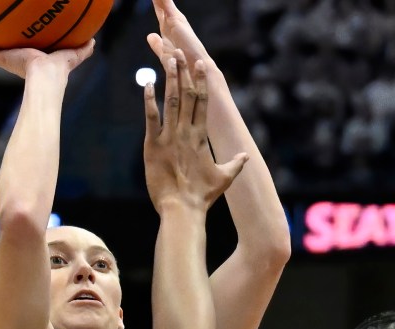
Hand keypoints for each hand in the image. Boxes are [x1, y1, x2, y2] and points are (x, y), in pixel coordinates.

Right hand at [0, 33, 95, 78]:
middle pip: (6, 51)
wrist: (46, 77)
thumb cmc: (60, 70)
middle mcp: (19, 61)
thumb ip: (82, 50)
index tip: (19, 37)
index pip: (26, 52)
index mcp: (33, 60)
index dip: (22, 46)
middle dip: (0, 43)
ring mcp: (9, 61)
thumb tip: (93, 41)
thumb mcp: (73, 55)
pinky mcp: (2, 59)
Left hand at [142, 42, 248, 212]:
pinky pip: (151, 118)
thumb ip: (235, 164)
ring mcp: (169, 137)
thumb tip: (246, 155)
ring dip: (170, 79)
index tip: (201, 65)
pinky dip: (150, 100)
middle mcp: (187, 132)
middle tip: (181, 52)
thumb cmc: (202, 197)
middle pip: (187, 95)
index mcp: (202, 137)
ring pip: (171, 101)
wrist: (182, 210)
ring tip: (168, 59)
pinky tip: (148, 84)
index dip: (201, 82)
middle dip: (184, 72)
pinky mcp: (153, 146)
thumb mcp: (224, 179)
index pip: (203, 103)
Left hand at [148, 0, 214, 71]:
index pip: (159, 9)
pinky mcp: (176, 20)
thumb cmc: (181, 64)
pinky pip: (166, 4)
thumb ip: (157, 44)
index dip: (155, 2)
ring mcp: (175, 18)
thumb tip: (150, 35)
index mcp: (168, 27)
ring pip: (163, 1)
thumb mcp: (164, 52)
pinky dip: (162, 0)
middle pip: (160, 2)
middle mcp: (172, 20)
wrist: (194, 68)